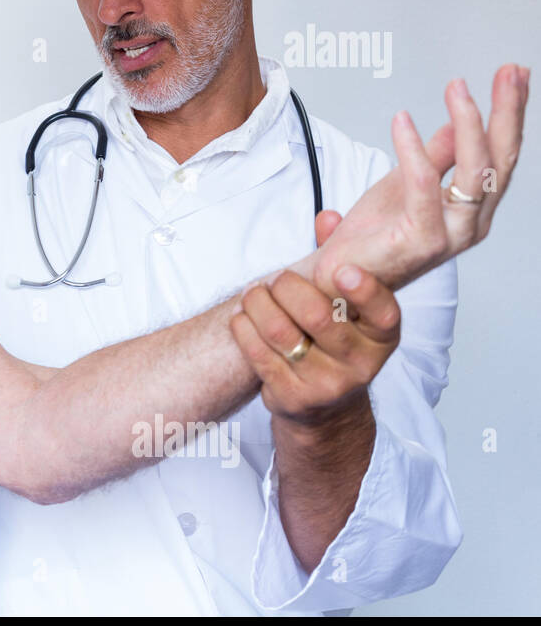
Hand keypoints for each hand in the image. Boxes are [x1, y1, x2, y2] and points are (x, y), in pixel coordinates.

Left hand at [231, 262, 399, 429]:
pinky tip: (242, 316)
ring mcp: (326, 384)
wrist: (325, 409)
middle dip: (287, 287)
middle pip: (317, 316)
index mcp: (381, 338)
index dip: (365, 291)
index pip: (384, 313)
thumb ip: (340, 259)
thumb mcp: (349, 309)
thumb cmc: (334, 344)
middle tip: (276, 279)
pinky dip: (244, 327)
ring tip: (253, 293)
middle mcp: (360, 364)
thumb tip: (328, 216)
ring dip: (258, 303)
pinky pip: (258, 354)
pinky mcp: (293, 397)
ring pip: (280, 332)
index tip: (341, 269)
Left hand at [311, 64, 528, 294]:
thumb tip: (457, 121)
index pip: (500, 155)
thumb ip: (434, 157)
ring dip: (469, 122)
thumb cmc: (368, 239)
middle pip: (499, 159)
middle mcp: (470, 223)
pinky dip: (414, 149)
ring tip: (458, 87)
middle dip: (507, 111)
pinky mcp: (421, 241)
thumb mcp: (404, 184)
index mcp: (471, 210)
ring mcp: (450, 234)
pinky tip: (403, 120)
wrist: (336, 279)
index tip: (514, 75)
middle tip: (510, 72)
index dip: (509, 113)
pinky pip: (423, 185)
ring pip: (474, 170)